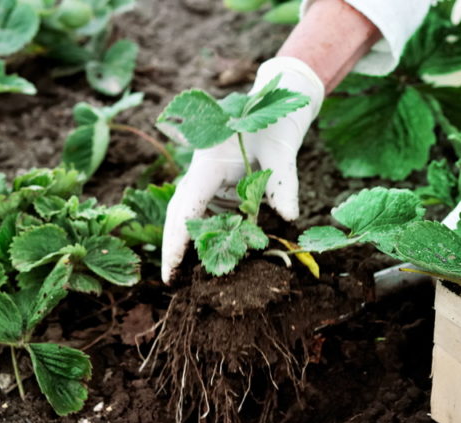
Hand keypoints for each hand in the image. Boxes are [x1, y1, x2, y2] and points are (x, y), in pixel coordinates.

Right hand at [161, 57, 324, 283]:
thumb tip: (290, 218)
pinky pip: (209, 214)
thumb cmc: (275, 124)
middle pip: (179, 213)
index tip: (172, 267)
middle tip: (170, 280)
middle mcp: (202, 173)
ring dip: (190, 244)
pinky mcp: (220, 186)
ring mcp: (209, 180)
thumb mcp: (282, 152)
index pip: (186, 206)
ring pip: (191, 216)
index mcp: (209, 163)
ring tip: (187, 276)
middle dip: (174, 246)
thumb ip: (284, 185)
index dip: (177, 239)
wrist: (277, 104)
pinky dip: (210, 234)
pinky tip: (214, 256)